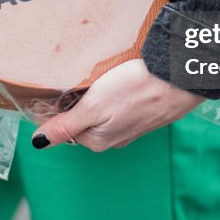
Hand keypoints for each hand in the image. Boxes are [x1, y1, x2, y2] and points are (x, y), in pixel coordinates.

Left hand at [32, 59, 202, 151]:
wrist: (182, 78)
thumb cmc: (137, 89)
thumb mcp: (94, 107)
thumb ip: (66, 126)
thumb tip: (38, 143)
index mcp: (97, 141)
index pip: (64, 126)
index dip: (56, 106)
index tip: (54, 85)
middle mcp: (115, 138)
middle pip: (84, 119)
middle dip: (77, 101)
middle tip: (78, 76)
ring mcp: (133, 126)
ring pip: (103, 111)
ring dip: (97, 95)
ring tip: (100, 76)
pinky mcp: (148, 112)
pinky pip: (122, 104)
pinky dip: (116, 92)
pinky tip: (120, 78)